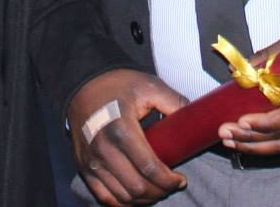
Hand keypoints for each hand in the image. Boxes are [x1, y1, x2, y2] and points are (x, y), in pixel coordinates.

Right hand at [65, 68, 187, 205]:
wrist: (83, 84)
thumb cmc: (118, 85)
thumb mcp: (149, 86)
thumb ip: (173, 102)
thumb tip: (196, 120)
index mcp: (121, 129)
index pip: (149, 168)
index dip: (169, 180)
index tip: (180, 180)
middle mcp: (103, 149)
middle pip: (137, 187)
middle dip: (160, 191)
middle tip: (171, 184)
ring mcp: (91, 161)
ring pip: (122, 197)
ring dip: (144, 199)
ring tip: (157, 189)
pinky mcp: (84, 168)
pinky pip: (104, 197)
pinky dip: (124, 203)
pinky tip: (137, 196)